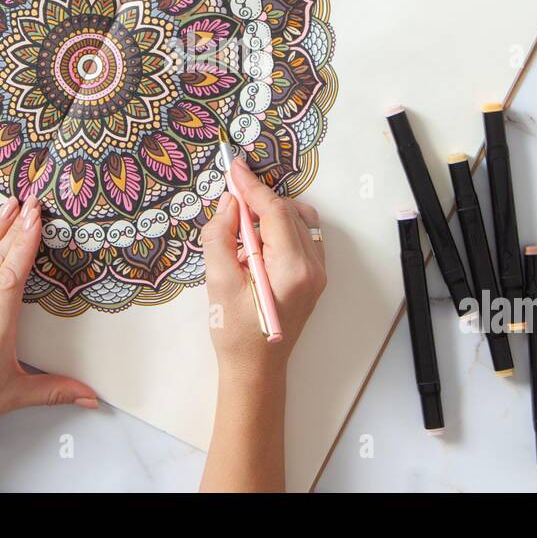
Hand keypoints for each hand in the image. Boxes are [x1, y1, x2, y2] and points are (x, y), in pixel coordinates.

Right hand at [200, 159, 325, 381]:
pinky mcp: (314, 277)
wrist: (255, 370)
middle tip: (229, 200)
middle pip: (288, 212)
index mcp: (293, 268)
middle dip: (258, 200)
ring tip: (241, 229)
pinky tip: (256, 242)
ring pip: (298, 221)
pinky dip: (279, 228)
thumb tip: (229, 203)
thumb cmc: (234, 334)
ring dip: (269, 214)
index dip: (252, 186)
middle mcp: (314, 268)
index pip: (275, 211)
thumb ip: (221, 237)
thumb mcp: (218, 283)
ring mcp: (318, 273)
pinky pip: (301, 237)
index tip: (233, 166)